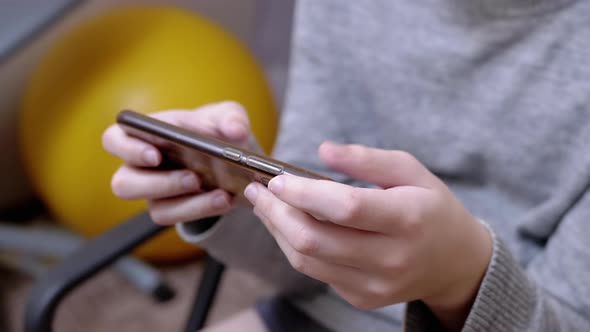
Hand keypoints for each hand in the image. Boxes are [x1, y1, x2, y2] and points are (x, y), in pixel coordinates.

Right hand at [102, 101, 251, 224]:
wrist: (234, 160)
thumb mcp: (228, 116)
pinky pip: (177, 218)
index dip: (127, 148)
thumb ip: (231, 117)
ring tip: (218, 193)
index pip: (114, 139)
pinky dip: (202, 209)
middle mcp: (141, 166)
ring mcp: (155, 192)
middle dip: (158, 184)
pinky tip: (225, 199)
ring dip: (186, 203)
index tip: (155, 154)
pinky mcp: (172, 210)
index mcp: (145, 135)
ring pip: (153, 208)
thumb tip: (235, 130)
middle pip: (124, 183)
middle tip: (193, 178)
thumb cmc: (216, 130)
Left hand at [244, 142, 491, 330]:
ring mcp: (376, 285)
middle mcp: (392, 258)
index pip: (346, 208)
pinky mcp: (362, 298)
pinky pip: (316, 273)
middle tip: (258, 191)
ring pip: (308, 260)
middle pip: (316, 240)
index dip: (304, 193)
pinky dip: (295, 247)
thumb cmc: (431, 208)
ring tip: (266, 206)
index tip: (277, 179)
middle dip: (277, 213)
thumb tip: (323, 150)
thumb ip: (368, 159)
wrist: (454, 263)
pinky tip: (290, 226)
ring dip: (279, 231)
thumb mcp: (411, 171)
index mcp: (409, 219)